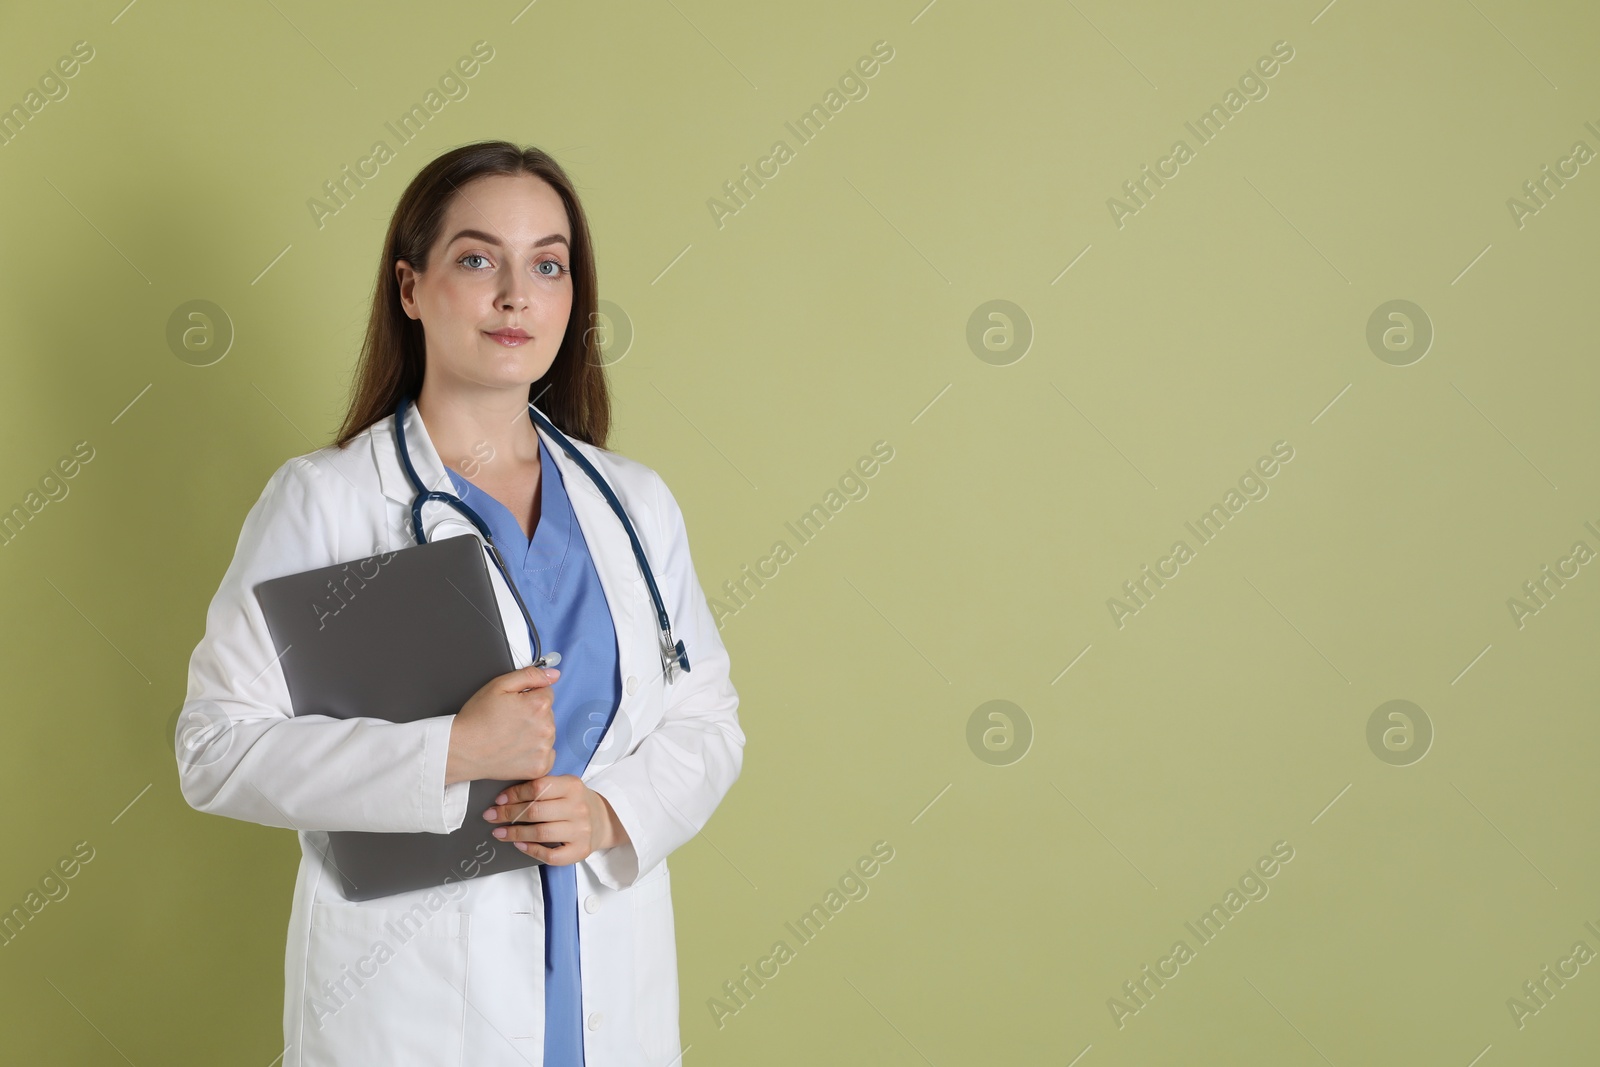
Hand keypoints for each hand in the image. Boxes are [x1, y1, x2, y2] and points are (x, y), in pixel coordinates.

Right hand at [446, 665, 559, 784]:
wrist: (462, 750)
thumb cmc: (477, 719)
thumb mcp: (498, 685)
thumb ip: (530, 675)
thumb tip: (554, 674)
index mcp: (538, 705)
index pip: (546, 693)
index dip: (528, 696)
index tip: (514, 705)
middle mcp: (546, 727)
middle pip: (548, 713)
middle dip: (532, 714)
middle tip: (508, 721)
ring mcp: (544, 749)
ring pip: (547, 733)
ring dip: (535, 733)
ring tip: (510, 736)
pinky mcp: (540, 766)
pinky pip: (547, 754)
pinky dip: (536, 752)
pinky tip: (517, 749)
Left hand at [481, 775, 628, 865]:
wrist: (603, 820)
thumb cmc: (574, 802)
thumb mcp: (563, 786)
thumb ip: (541, 788)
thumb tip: (504, 799)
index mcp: (573, 786)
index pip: (538, 787)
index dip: (514, 794)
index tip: (498, 800)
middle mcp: (578, 808)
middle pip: (536, 811)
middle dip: (508, 814)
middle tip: (491, 816)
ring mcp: (581, 831)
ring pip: (541, 833)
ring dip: (514, 834)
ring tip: (499, 833)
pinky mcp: (580, 850)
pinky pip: (550, 855)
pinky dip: (531, 850)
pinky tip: (520, 845)